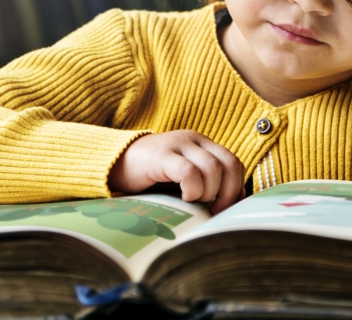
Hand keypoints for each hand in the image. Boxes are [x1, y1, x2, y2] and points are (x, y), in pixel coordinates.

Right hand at [108, 130, 244, 213]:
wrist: (116, 163)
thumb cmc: (153, 177)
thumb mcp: (185, 178)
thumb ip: (207, 183)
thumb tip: (233, 202)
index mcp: (204, 144)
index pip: (234, 163)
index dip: (235, 188)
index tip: (225, 208)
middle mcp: (194, 140)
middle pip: (228, 164)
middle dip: (227, 193)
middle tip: (213, 211)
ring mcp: (178, 144)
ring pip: (212, 168)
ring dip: (208, 192)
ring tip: (193, 202)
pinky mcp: (162, 155)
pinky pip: (188, 171)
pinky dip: (192, 189)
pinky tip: (184, 198)